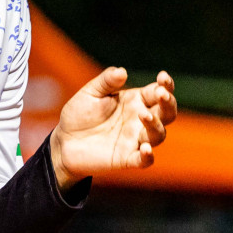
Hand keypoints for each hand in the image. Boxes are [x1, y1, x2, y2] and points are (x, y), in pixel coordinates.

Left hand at [50, 68, 176, 191]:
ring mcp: (135, 140)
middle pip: (167, 113)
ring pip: (158, 135)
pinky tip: (145, 149)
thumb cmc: (79, 113)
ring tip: (144, 116)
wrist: (64, 141)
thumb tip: (122, 71)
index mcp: (135, 101)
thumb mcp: (90, 93)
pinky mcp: (127, 159)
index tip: (162, 77)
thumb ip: (106, 81)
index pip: (158, 92)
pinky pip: (144, 160)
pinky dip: (148, 156)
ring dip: (156, 125)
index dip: (165, 85)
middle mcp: (140, 120)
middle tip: (161, 94)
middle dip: (168, 103)